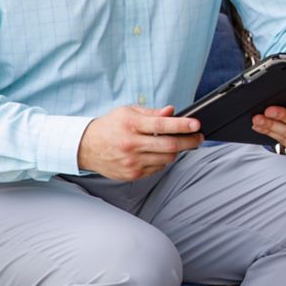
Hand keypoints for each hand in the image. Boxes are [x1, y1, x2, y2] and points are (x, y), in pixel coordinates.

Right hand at [77, 105, 201, 180]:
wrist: (86, 147)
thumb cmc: (110, 126)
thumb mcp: (128, 112)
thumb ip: (152, 113)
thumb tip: (172, 111)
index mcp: (131, 125)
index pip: (163, 125)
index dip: (183, 125)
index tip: (196, 124)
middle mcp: (131, 144)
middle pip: (169, 146)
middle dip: (189, 142)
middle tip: (199, 138)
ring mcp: (132, 162)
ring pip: (166, 159)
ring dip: (177, 151)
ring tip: (178, 144)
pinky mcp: (132, 174)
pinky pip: (157, 168)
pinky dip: (163, 160)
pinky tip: (159, 153)